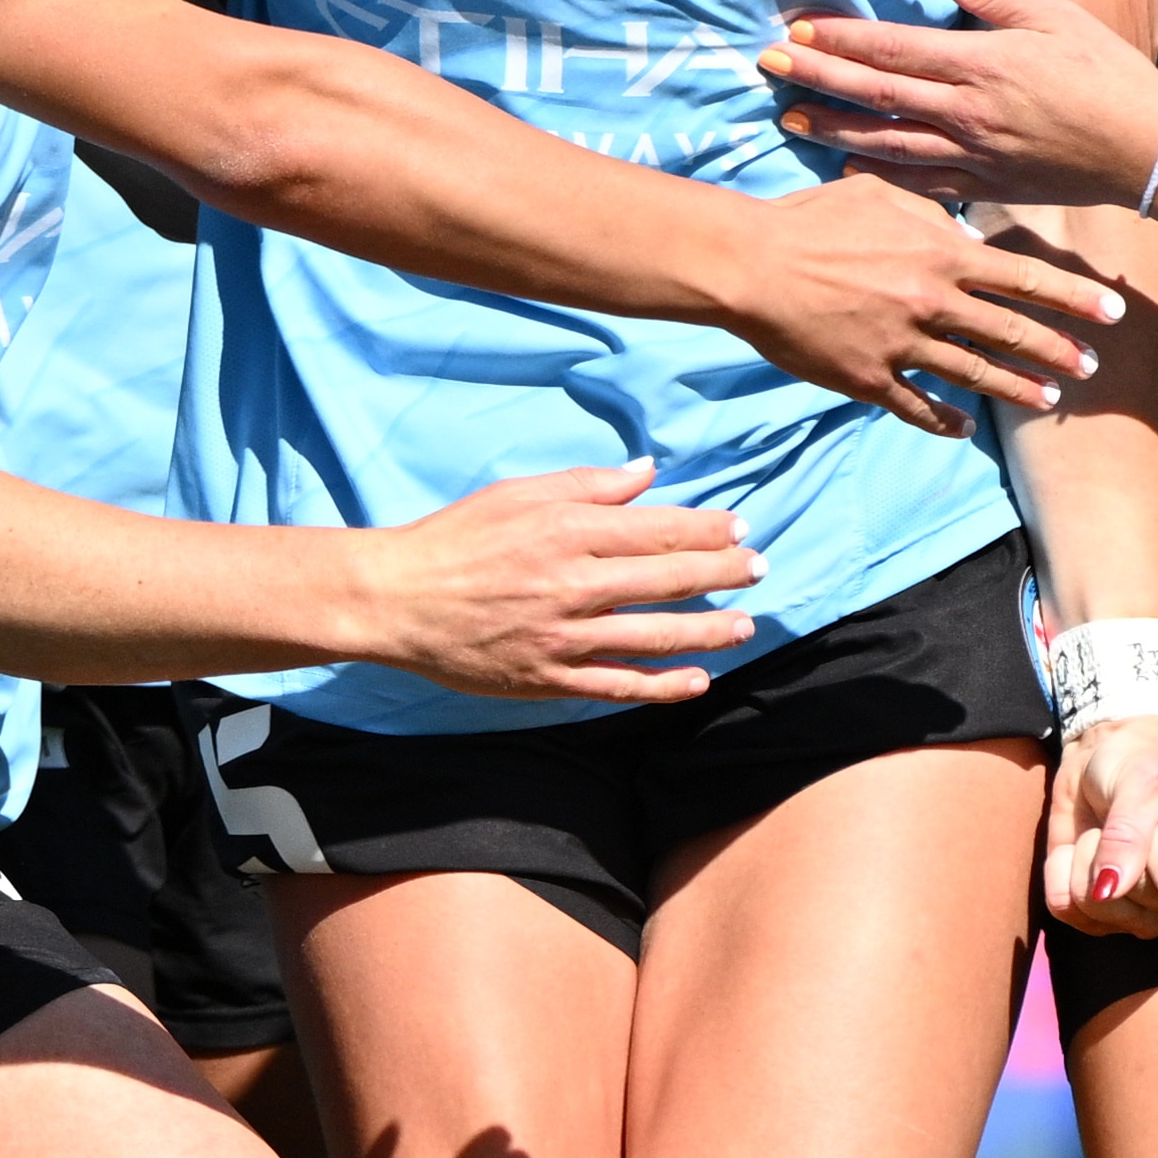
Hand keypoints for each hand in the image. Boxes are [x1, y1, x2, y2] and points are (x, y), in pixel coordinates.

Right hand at [356, 458, 760, 703]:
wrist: (397, 599)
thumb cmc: (455, 538)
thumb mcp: (518, 493)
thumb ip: (588, 484)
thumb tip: (648, 472)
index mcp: (567, 530)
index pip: (657, 528)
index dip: (707, 530)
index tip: (741, 528)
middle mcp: (573, 583)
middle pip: (667, 579)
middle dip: (723, 572)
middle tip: (760, 569)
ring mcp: (564, 636)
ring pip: (655, 635)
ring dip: (709, 630)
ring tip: (745, 625)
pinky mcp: (550, 678)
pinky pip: (620, 684)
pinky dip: (663, 685)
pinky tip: (698, 680)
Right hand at [718, 170, 1129, 439]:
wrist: (752, 264)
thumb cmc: (812, 219)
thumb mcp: (880, 195)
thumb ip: (932, 215)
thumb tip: (967, 232)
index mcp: (940, 255)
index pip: (1024, 279)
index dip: (1072, 298)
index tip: (1111, 312)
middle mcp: (932, 303)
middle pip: (1011, 332)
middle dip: (1059, 350)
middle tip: (1092, 365)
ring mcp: (903, 345)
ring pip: (975, 374)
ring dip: (1017, 388)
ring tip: (1048, 399)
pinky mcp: (870, 379)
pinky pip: (918, 406)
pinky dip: (944, 420)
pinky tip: (964, 427)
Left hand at [757, 0, 1157, 209]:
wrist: (1149, 151)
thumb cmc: (1108, 75)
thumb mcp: (1056, 19)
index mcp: (983, 65)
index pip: (895, 50)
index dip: (841, 41)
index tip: (799, 30)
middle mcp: (968, 113)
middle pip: (876, 96)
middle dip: (817, 80)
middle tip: (768, 66)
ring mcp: (974, 155)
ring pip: (887, 143)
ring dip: (833, 130)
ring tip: (788, 118)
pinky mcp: (987, 186)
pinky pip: (921, 183)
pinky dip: (880, 174)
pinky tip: (847, 165)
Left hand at [1043, 715, 1157, 936]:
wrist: (1108, 756)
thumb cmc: (1144, 762)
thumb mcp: (1141, 781)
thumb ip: (1128, 835)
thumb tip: (1108, 891)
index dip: (1155, 838)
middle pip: (1137, 902)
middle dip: (1114, 848)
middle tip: (1128, 818)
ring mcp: (1151, 918)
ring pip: (1097, 909)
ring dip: (1084, 857)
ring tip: (1106, 830)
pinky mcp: (1106, 920)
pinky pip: (1066, 910)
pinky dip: (1060, 871)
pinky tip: (1079, 848)